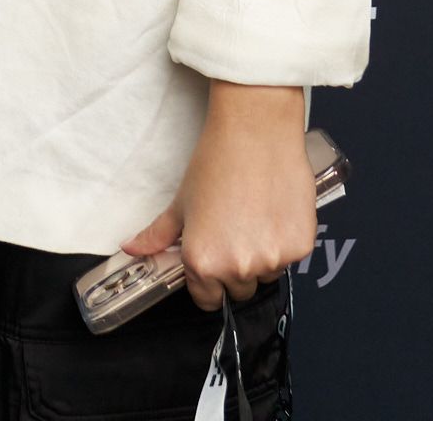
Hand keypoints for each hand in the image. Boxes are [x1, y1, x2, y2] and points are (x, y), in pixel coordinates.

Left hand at [120, 81, 314, 309]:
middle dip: (235, 269)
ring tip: (255, 218)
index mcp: (202, 262)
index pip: (207, 299)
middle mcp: (237, 268)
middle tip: (234, 233)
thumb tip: (132, 249)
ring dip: (261, 257)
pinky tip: (275, 212)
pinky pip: (290, 258)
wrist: (256, 132)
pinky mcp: (300, 246)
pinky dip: (285, 242)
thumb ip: (157, 235)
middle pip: (238, 290)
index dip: (208, 283)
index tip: (212, 264)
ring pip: (266, 274)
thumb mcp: (182, 202)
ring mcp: (271, 259)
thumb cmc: (216, 163)